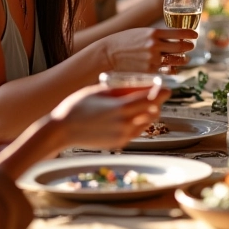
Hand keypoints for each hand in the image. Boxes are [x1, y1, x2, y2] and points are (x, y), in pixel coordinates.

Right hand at [50, 84, 170, 150]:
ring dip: (148, 114)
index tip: (167, 88)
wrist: (62, 130)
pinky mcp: (119, 143)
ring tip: (141, 105)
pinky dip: (138, 123)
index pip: (150, 99)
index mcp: (121, 107)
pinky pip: (136, 131)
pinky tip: (129, 116)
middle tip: (155, 95)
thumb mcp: (100, 91)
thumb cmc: (78, 105)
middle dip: (157, 103)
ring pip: (147, 123)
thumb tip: (141, 85)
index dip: (161, 93)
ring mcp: (122, 135)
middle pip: (153, 112)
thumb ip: (123, 89)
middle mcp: (125, 123)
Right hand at [101, 27, 197, 71]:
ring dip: (183, 60)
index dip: (190, 34)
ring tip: (184, 58)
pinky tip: (172, 68)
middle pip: (181, 47)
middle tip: (190, 47)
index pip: (179, 32)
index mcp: (153, 33)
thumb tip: (173, 38)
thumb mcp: (141, 33)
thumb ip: (157, 36)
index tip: (195, 35)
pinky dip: (172, 69)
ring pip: (176, 61)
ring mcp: (152, 60)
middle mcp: (155, 46)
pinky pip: (167, 72)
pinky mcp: (149, 72)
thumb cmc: (124, 42)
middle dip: (188, 47)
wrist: (108, 54)